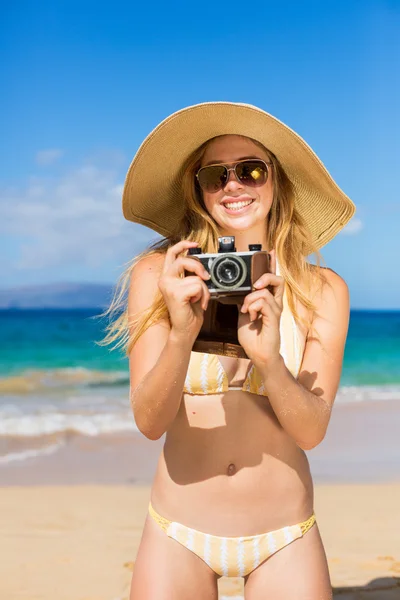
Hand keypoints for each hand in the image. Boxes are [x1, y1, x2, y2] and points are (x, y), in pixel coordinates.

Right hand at [158, 241, 210, 341]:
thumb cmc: (189, 311)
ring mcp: (168, 286)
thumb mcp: (191, 288)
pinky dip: (203, 296)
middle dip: (199, 266)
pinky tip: (197, 304)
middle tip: (205, 277)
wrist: (185, 330)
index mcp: (167, 276)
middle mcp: (164, 279)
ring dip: (204, 289)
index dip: (183, 244)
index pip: (171, 253)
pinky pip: (198, 286)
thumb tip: (202, 266)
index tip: (195, 244)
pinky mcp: (175, 293)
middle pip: (184, 260)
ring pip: (195, 277)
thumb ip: (192, 276)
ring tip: (199, 299)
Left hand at [237, 249, 283, 366]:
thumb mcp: (243, 315)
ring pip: (266, 291)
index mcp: (268, 301)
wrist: (259, 355)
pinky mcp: (274, 318)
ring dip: (251, 299)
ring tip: (247, 310)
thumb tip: (236, 292)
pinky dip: (254, 307)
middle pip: (278, 280)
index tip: (269, 252)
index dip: (272, 264)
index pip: (273, 279)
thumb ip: (243, 302)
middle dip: (266, 275)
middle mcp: (275, 304)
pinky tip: (251, 317)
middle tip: (256, 284)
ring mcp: (276, 311)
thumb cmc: (253, 337)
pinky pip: (264, 303)